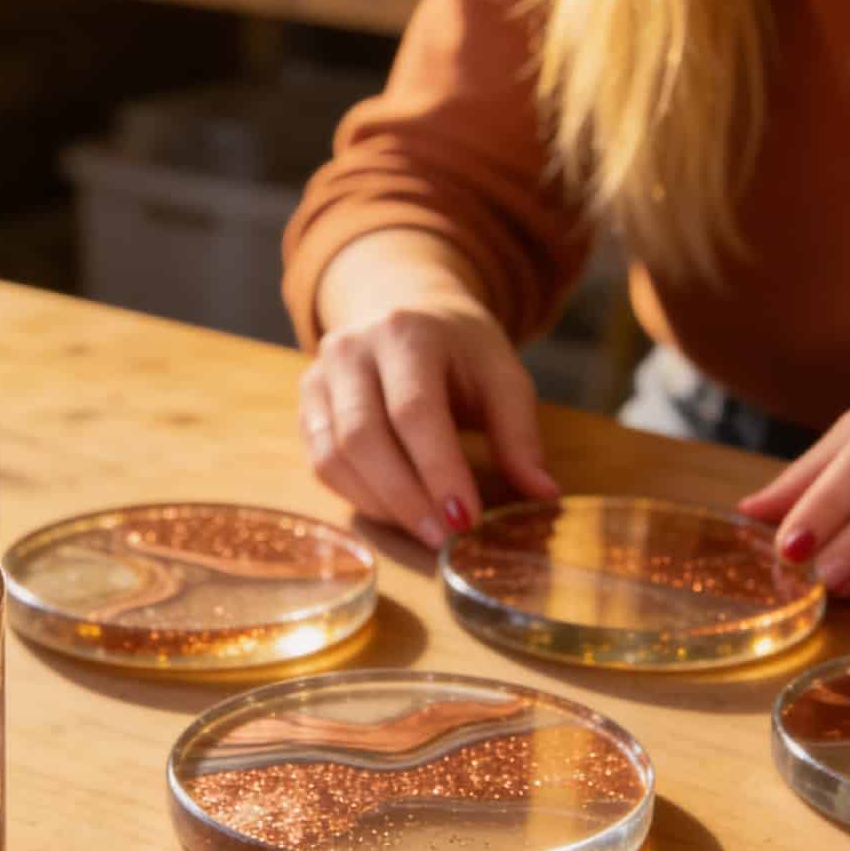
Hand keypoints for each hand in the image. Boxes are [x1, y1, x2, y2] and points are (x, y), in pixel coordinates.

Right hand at [300, 292, 560, 550]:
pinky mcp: (305, 404)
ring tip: (424, 530)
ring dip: (380, 505)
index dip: (438, 471)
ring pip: (333, 456)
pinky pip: (320, 463)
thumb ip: (520, 434)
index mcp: (406, 332)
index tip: (466, 520)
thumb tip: (544, 495)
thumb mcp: (502, 376)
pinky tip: (396, 511)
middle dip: (405, 499)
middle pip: (363, 437)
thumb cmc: (460, 350)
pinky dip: (358, 496)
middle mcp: (351, 349)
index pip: (414, 410)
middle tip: (444, 539)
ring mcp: (319, 376)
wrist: (406, 311)